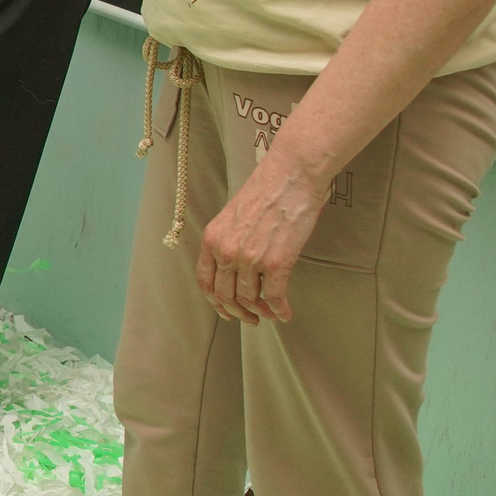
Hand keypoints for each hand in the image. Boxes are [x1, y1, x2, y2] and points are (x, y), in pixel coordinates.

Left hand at [195, 148, 325, 323]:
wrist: (290, 176)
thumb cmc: (266, 191)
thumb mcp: (232, 216)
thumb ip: (228, 241)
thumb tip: (234, 267)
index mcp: (212, 239)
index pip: (205, 282)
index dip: (215, 302)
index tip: (226, 310)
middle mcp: (226, 252)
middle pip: (225, 296)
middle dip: (237, 312)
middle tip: (250, 318)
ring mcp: (250, 259)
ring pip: (249, 299)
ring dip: (259, 312)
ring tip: (269, 315)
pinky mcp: (276, 263)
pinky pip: (274, 297)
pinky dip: (280, 310)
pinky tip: (285, 313)